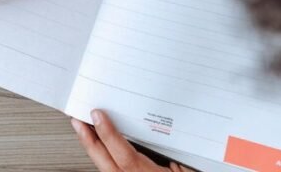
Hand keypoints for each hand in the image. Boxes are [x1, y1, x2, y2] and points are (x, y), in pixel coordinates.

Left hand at [73, 110, 192, 171]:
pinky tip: (98, 146)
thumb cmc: (202, 171)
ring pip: (105, 168)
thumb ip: (172, 150)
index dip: (109, 135)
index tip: (98, 115)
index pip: (125, 156)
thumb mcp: (188, 166)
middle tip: (77, 120)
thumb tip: (158, 129)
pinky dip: (103, 157)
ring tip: (83, 130)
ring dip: (93, 148)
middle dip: (89, 140)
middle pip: (105, 162)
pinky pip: (111, 169)